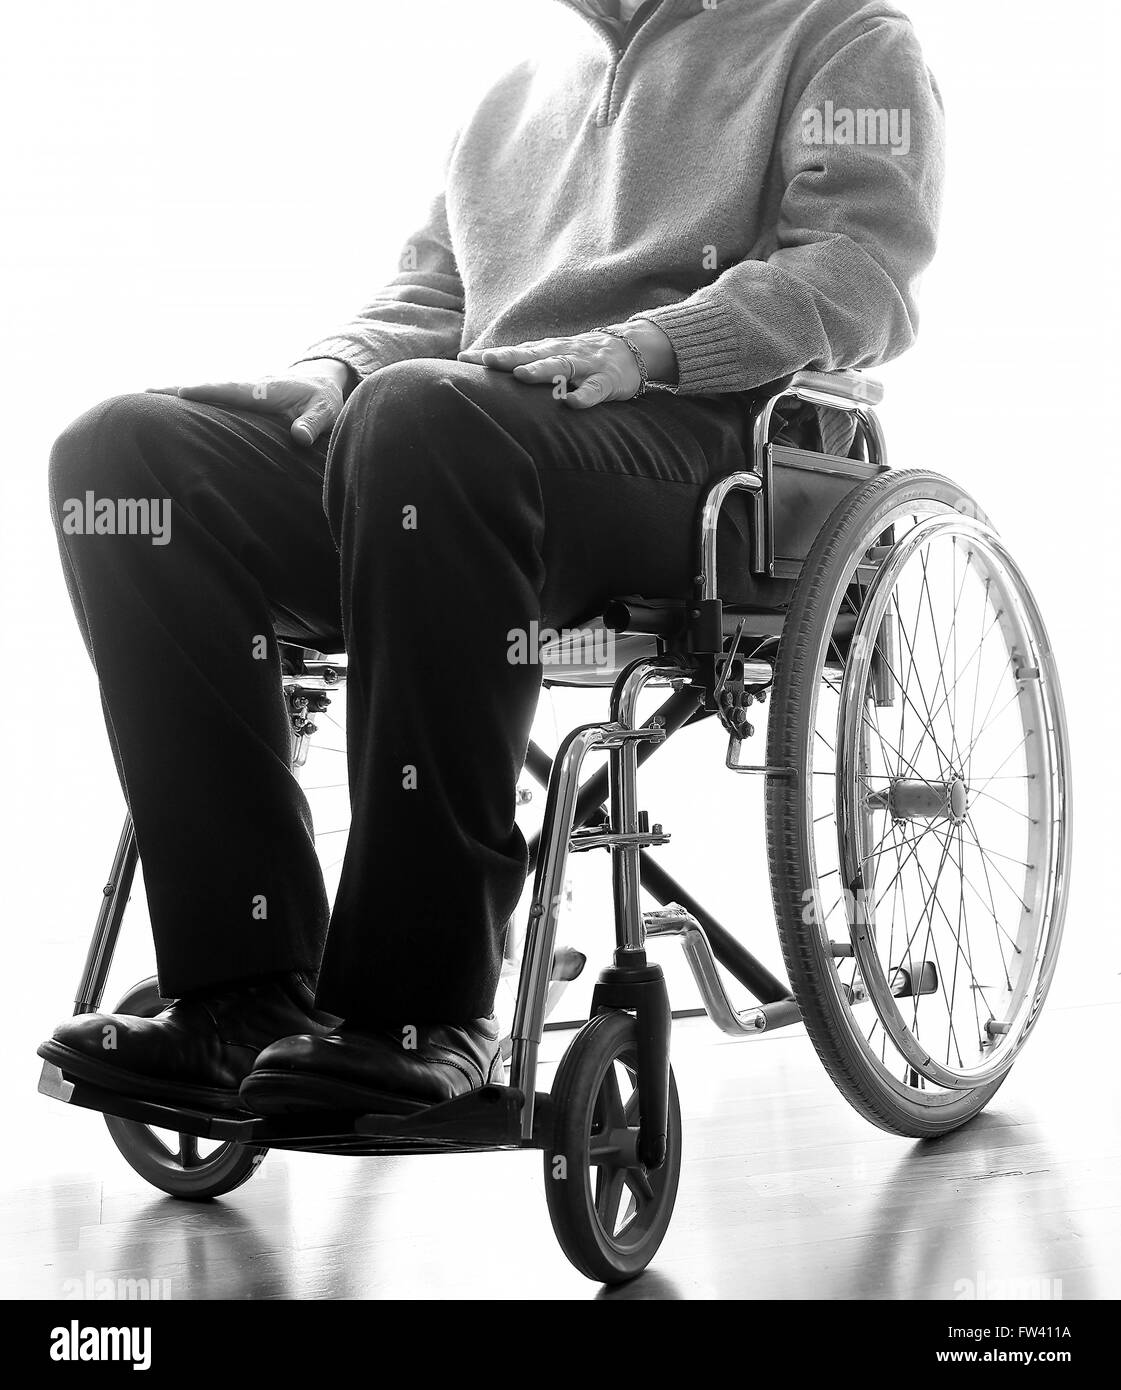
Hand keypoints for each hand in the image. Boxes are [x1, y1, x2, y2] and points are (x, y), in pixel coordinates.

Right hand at [161, 360, 350, 445]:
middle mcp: (246, 386)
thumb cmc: (322, 399)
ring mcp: (239, 392)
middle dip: (179, 389)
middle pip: (208, 387)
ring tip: (142, 397)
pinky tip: (163, 407)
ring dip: (175, 394)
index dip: (209, 391)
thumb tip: (300, 438)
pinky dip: (186, 400)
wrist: (318, 382)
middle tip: (146, 391)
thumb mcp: (326, 412)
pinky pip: (209, 399)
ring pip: (204, 392)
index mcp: (265, 388)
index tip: (184, 392)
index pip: (233, 390)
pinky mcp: (236, 399)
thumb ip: (314, 424)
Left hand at [457, 321, 675, 410]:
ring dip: (541, 371)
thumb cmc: (581, 358)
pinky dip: (584, 396)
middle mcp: (562, 354)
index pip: (514, 351)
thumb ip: (523, 362)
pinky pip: (595, 390)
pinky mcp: (607, 381)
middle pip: (532, 354)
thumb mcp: (552, 356)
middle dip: (509, 357)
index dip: (490, 355)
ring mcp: (586, 366)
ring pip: (561, 367)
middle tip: (487, 361)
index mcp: (547, 351)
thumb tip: (482, 370)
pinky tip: (572, 403)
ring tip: (521, 376)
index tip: (463, 358)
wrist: (633, 349)